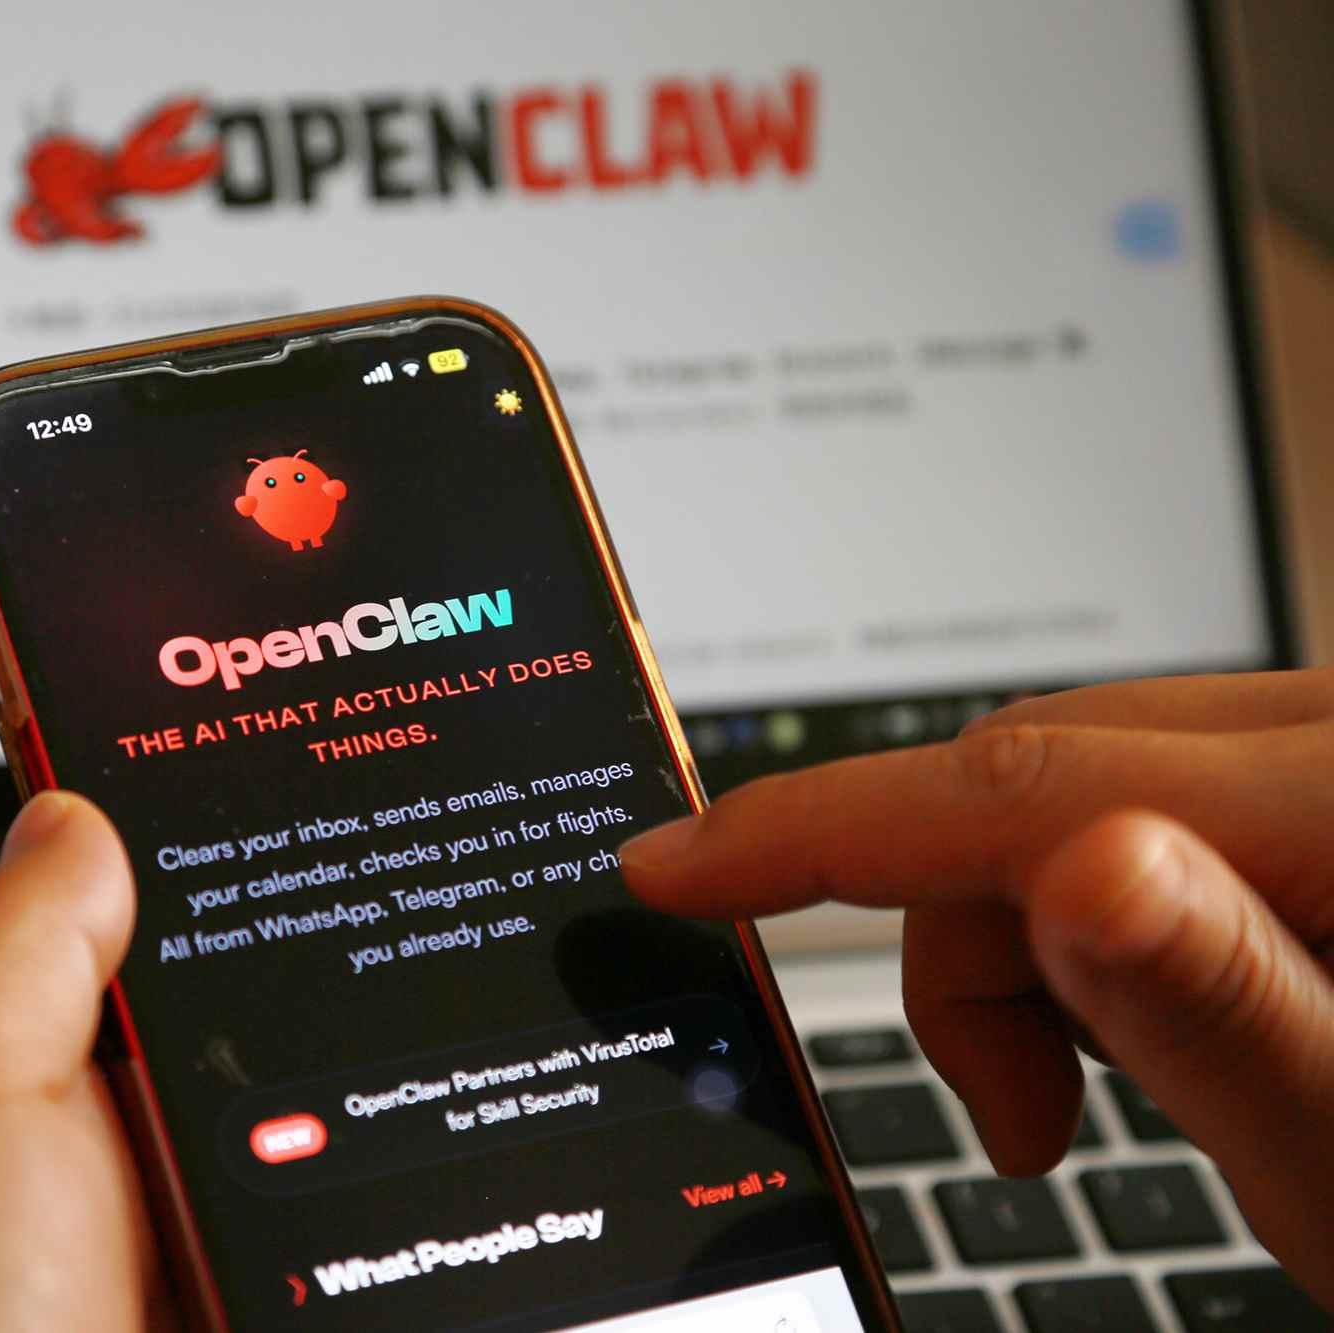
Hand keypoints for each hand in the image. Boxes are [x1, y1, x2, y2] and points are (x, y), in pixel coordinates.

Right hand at [620, 669, 1333, 1304]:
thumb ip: (1231, 1010)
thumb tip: (1080, 868)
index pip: (1024, 781)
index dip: (816, 827)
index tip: (672, 866)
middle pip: (1042, 780)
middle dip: (972, 951)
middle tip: (1019, 1129)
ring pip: (1085, 789)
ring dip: (1044, 944)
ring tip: (1116, 1100)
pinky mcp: (1325, 791)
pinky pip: (1154, 801)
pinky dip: (1105, 917)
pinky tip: (1173, 1016)